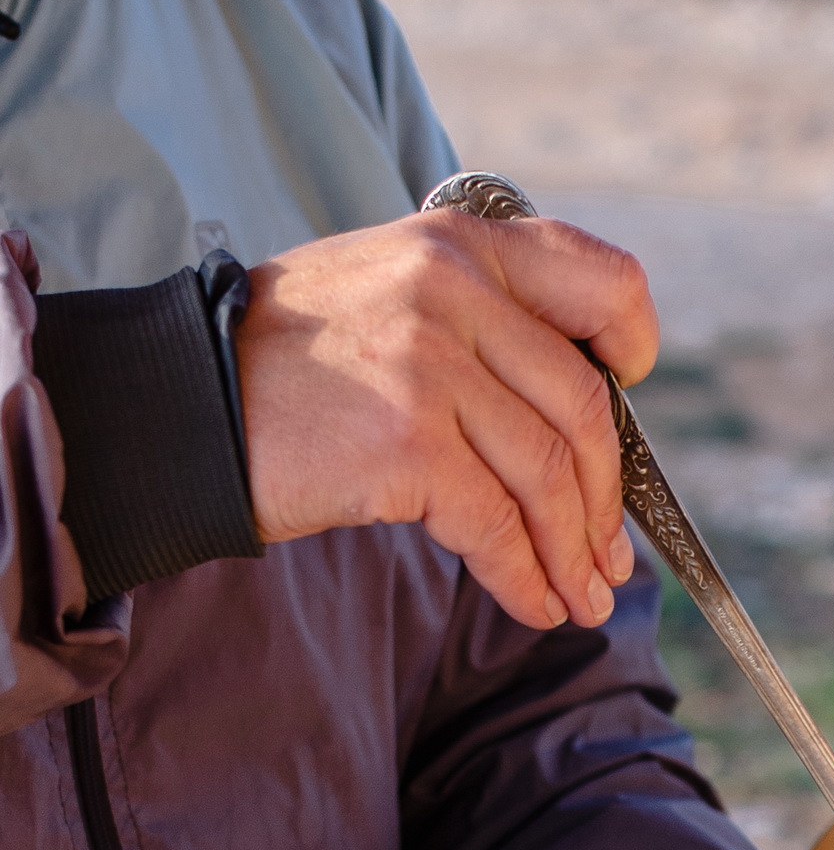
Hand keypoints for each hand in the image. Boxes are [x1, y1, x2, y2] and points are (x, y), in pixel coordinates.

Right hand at [235, 210, 657, 631]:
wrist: (184, 404)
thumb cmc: (288, 370)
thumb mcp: (389, 299)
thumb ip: (476, 327)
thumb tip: (574, 424)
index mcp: (458, 243)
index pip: (595, 278)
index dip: (632, 344)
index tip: (633, 395)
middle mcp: (452, 287)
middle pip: (583, 407)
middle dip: (607, 499)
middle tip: (607, 559)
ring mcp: (430, 362)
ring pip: (549, 475)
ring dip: (573, 555)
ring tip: (579, 598)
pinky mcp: (407, 440)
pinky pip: (497, 527)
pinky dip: (525, 579)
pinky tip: (532, 606)